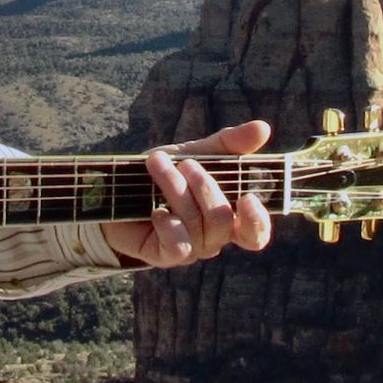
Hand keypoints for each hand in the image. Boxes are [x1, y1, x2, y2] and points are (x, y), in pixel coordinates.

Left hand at [102, 120, 273, 268]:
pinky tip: (155, 208)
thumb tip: (263, 128)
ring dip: (177, 190)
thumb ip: (229, 144)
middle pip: (222, 221)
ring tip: (157, 165)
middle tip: (185, 163)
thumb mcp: (197, 153)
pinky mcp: (165, 255)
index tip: (248, 197)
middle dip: (204, 187)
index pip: (255, 232)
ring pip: (196, 224)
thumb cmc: (165, 172)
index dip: (258, 220)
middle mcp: (213, 237)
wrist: (118, 188)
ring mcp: (191, 249)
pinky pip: (178, 244)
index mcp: (229, 216)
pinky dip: (168, 223)